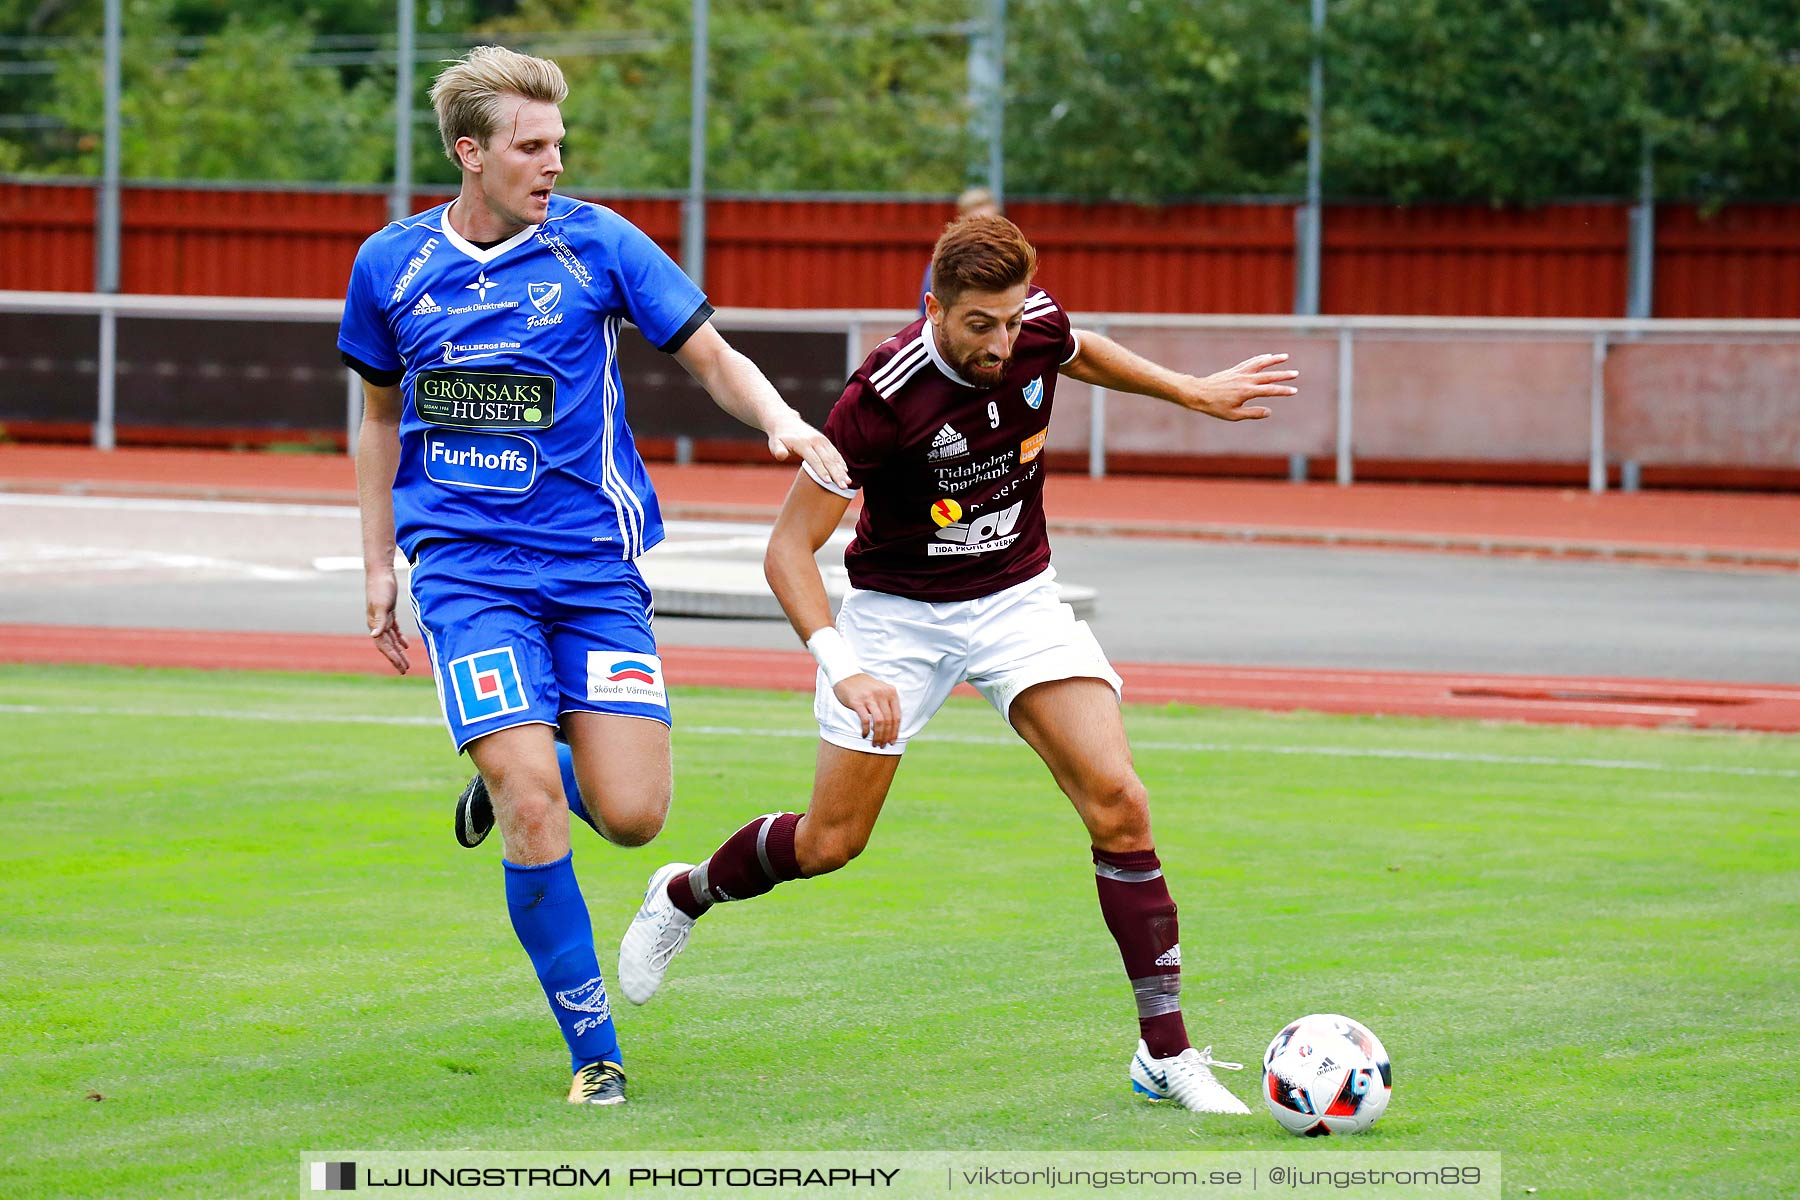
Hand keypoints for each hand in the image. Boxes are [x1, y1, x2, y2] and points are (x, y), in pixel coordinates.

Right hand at [365, 570, 410, 674]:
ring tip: (406, 662)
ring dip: (398, 651)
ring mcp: (382, 618)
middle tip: (405, 670)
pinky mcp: (389, 612)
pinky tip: (405, 645)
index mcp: (375, 624)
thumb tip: (374, 636)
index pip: (383, 645)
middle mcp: (377, 623)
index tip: (401, 667)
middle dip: (395, 658)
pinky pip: (393, 630)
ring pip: (390, 639)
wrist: (380, 572)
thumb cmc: (381, 587)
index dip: (392, 657)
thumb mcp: (382, 605)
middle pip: (387, 645)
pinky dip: (399, 638)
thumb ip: (379, 620)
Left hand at [766, 409, 850, 489]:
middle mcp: (815, 441)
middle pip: (828, 459)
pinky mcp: (825, 441)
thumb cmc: (779, 437)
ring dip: (841, 470)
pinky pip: (835, 453)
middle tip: (843, 487)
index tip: (828, 482)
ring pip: (834, 457)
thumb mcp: (775, 443)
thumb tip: (780, 455)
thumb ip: (778, 450)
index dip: (821, 471)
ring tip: (848, 483)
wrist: (785, 422)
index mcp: (803, 443)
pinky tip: (846, 473)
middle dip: (836, 474)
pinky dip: (841, 463)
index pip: (814, 459)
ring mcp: (822, 440)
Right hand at [833, 673, 900, 747]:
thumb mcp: (881, 690)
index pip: (897, 716)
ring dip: (878, 736)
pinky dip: (866, 730)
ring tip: (875, 743)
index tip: (892, 741)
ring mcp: (870, 698)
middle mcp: (882, 694)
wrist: (846, 675)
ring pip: (879, 722)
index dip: (895, 731)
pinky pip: (865, 720)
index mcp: (891, 692)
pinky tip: (865, 735)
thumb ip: (888, 704)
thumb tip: (892, 727)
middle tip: (882, 745)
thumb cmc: (865, 687)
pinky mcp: (858, 702)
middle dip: (886, 736)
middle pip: (888, 721)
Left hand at [1180, 353, 1297, 420]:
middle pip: (1268, 375)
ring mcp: (1240, 373)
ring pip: (1260, 364)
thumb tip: (1269, 412)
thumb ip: (1252, 413)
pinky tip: (1267, 356)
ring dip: (1273, 360)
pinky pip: (1250, 362)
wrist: (1198, 393)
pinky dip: (1260, 359)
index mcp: (1247, 392)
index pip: (1270, 390)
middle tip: (1296, 373)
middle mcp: (1245, 380)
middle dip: (1283, 375)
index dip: (1283, 391)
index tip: (1294, 391)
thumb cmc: (1215, 407)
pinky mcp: (1235, 370)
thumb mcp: (1234, 415)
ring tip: (1285, 356)